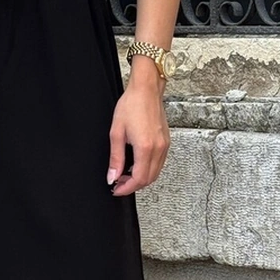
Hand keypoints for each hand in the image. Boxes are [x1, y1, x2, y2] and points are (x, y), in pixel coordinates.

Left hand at [107, 66, 169, 196]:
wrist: (146, 90)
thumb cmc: (131, 105)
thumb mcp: (116, 133)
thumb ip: (115, 158)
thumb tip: (112, 176)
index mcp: (145, 147)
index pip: (139, 179)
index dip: (126, 188)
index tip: (116, 189)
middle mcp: (158, 148)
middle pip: (149, 179)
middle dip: (133, 185)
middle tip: (118, 183)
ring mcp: (165, 146)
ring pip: (155, 173)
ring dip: (141, 178)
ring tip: (125, 175)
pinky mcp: (166, 142)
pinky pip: (159, 164)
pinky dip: (148, 169)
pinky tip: (136, 165)